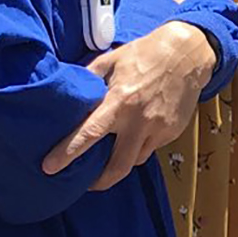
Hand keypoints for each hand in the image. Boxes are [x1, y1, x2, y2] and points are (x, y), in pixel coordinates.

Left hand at [43, 21, 215, 189]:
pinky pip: (151, 147)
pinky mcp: (172, 132)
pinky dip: (141, 145)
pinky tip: (139, 130)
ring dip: (122, 161)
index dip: (67, 153)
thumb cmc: (145, 53)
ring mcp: (158, 129)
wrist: (187, 53)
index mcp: (119, 101)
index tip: (49, 167)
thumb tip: (69, 94)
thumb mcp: (111, 60)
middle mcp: (139, 120)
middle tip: (87, 183)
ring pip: (135, 160)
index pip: (88, 133)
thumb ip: (89, 78)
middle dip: (100, 182)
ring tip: (114, 153)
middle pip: (117, 166)